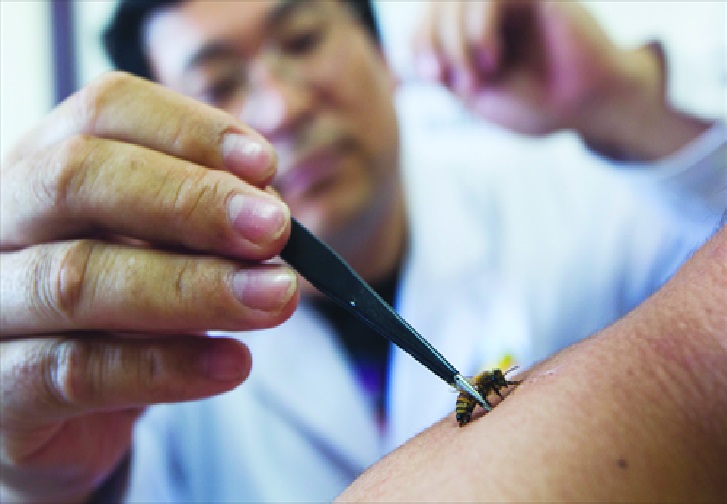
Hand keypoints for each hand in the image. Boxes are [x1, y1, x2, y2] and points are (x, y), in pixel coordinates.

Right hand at [0, 72, 298, 502]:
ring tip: (274, 298)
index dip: (189, 132)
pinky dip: (167, 367)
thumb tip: (268, 215)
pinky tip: (232, 363)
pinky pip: (76, 373)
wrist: (58, 412)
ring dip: (193, 287)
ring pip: (77, 280)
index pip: (104, 111)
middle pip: (77, 178)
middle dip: (190, 201)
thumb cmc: (120, 314)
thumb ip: (202, 227)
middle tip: (275, 231)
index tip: (265, 168)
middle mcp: (1, 222)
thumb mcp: (160, 253)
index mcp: (43, 168)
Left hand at [413, 0, 706, 159]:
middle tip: (442, 78)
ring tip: (475, 78)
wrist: (587, 108)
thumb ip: (440, 70)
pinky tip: (491, 60)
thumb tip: (396, 65)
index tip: (430, 76)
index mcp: (472, 29)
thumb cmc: (535, 104)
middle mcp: (488, 8)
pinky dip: (478, 27)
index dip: (418, 41)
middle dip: (430, 41)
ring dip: (453, 40)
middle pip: (436, 2)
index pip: (426, 17)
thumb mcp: (474, 93)